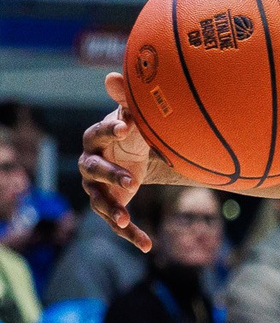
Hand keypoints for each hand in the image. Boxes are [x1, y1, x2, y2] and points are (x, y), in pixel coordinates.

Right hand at [79, 71, 158, 252]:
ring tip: (126, 220)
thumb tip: (113, 76)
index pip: (98, 133)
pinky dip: (130, 234)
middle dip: (110, 175)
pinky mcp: (108, 205)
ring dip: (112, 210)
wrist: (137, 154)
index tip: (128, 126)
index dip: (111, 130)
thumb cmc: (134, 132)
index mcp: (95, 139)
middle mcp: (89, 164)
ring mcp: (96, 188)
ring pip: (99, 200)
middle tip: (131, 181)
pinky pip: (116, 222)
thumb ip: (126, 100)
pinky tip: (147, 246)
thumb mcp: (135, 117)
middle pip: (93, 169)